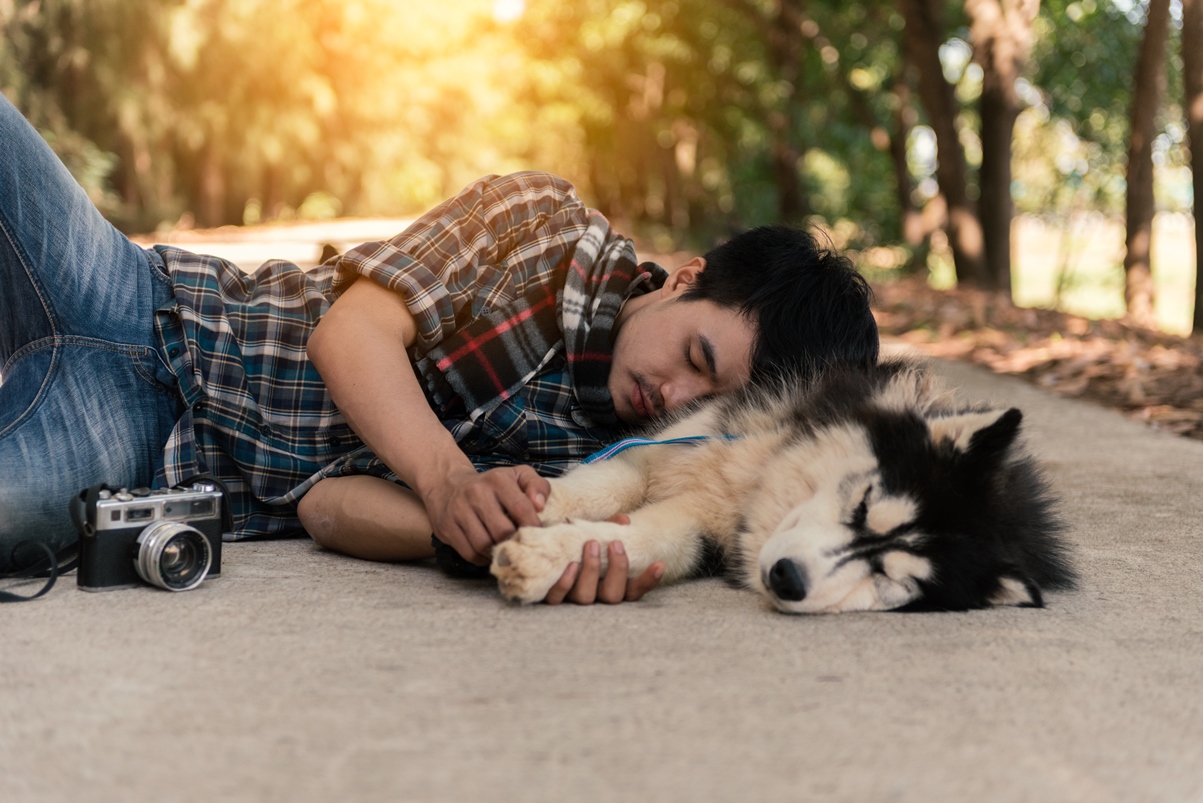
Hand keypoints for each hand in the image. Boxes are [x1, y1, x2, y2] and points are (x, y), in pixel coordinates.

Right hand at [425, 466, 550, 564]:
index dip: (533, 526)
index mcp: (497, 480)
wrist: (447, 484)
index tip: (537, 535)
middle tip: (520, 546)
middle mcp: (476, 493)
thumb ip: (537, 486)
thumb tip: (540, 506)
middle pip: (502, 531)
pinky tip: (488, 553)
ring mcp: (458, 510)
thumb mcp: (517, 476)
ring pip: (484, 545)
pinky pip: (469, 553)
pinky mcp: (446, 527)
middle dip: (514, 542)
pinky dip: (482, 559)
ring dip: (498, 553)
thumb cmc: (491, 485)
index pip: (521, 508)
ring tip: (504, 550)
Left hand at [543, 515, 665, 603]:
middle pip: (612, 595)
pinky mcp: (551, 598)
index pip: (635, 590)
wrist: (535, 559)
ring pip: (586, 597)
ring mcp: (572, 600)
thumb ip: (609, 531)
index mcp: (609, 586)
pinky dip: (564, 583)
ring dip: (590, 571)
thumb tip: (623, 520)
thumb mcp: (594, 538)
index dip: (648, 580)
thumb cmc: (574, 548)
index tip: (659, 564)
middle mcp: (594, 597)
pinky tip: (569, 566)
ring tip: (591, 545)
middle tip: (615, 544)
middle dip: (617, 569)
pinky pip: (557, 598)